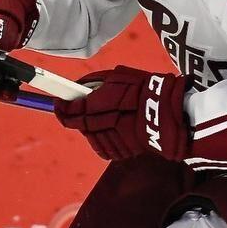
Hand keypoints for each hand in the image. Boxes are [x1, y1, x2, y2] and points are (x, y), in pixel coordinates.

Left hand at [54, 66, 189, 161]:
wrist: (168, 113)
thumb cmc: (143, 90)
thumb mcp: (118, 76)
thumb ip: (94, 82)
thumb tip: (78, 86)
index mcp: (99, 105)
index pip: (71, 111)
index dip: (61, 108)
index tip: (58, 103)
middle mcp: (102, 125)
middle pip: (80, 126)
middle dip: (75, 118)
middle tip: (78, 109)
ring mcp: (112, 140)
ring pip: (91, 138)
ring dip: (90, 130)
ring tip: (101, 119)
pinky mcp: (122, 151)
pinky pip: (104, 148)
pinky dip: (102, 140)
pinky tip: (110, 131)